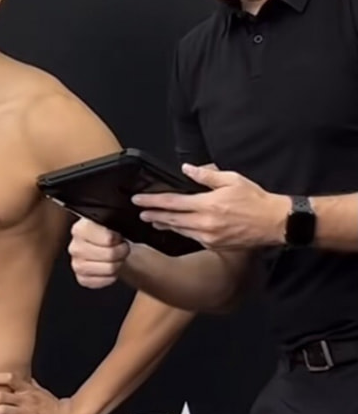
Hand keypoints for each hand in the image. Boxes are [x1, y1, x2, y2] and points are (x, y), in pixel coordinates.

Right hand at [67, 218, 130, 287]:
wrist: (104, 247)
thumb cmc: (107, 234)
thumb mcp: (110, 221)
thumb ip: (115, 222)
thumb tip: (128, 218)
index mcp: (80, 228)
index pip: (108, 238)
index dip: (118, 239)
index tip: (118, 237)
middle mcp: (75, 246)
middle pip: (110, 254)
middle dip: (121, 252)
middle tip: (121, 248)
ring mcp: (76, 264)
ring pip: (109, 268)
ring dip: (118, 264)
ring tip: (116, 257)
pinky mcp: (82, 278)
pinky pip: (104, 281)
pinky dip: (111, 276)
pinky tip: (109, 268)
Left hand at [133, 163, 288, 250]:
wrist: (275, 223)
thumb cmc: (255, 199)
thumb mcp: (231, 179)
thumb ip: (206, 175)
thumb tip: (186, 169)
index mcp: (207, 205)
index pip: (172, 203)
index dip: (152, 201)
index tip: (138, 200)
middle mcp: (204, 223)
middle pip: (171, 219)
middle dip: (153, 215)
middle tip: (140, 213)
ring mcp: (209, 237)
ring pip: (180, 230)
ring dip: (165, 224)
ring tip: (153, 220)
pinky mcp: (215, 245)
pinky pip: (192, 238)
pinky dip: (181, 232)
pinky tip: (175, 228)